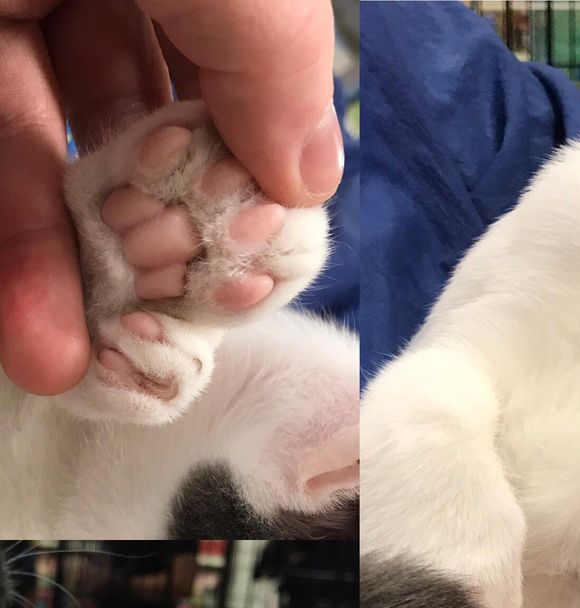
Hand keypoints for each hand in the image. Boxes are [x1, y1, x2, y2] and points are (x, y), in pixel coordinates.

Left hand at [0, 0, 340, 394]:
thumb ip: (278, 54)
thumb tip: (310, 175)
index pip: (242, 67)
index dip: (257, 167)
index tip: (255, 254)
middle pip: (149, 128)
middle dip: (163, 240)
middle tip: (176, 320)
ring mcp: (2, 9)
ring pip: (47, 160)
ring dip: (75, 273)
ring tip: (91, 362)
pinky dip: (14, 258)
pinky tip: (40, 336)